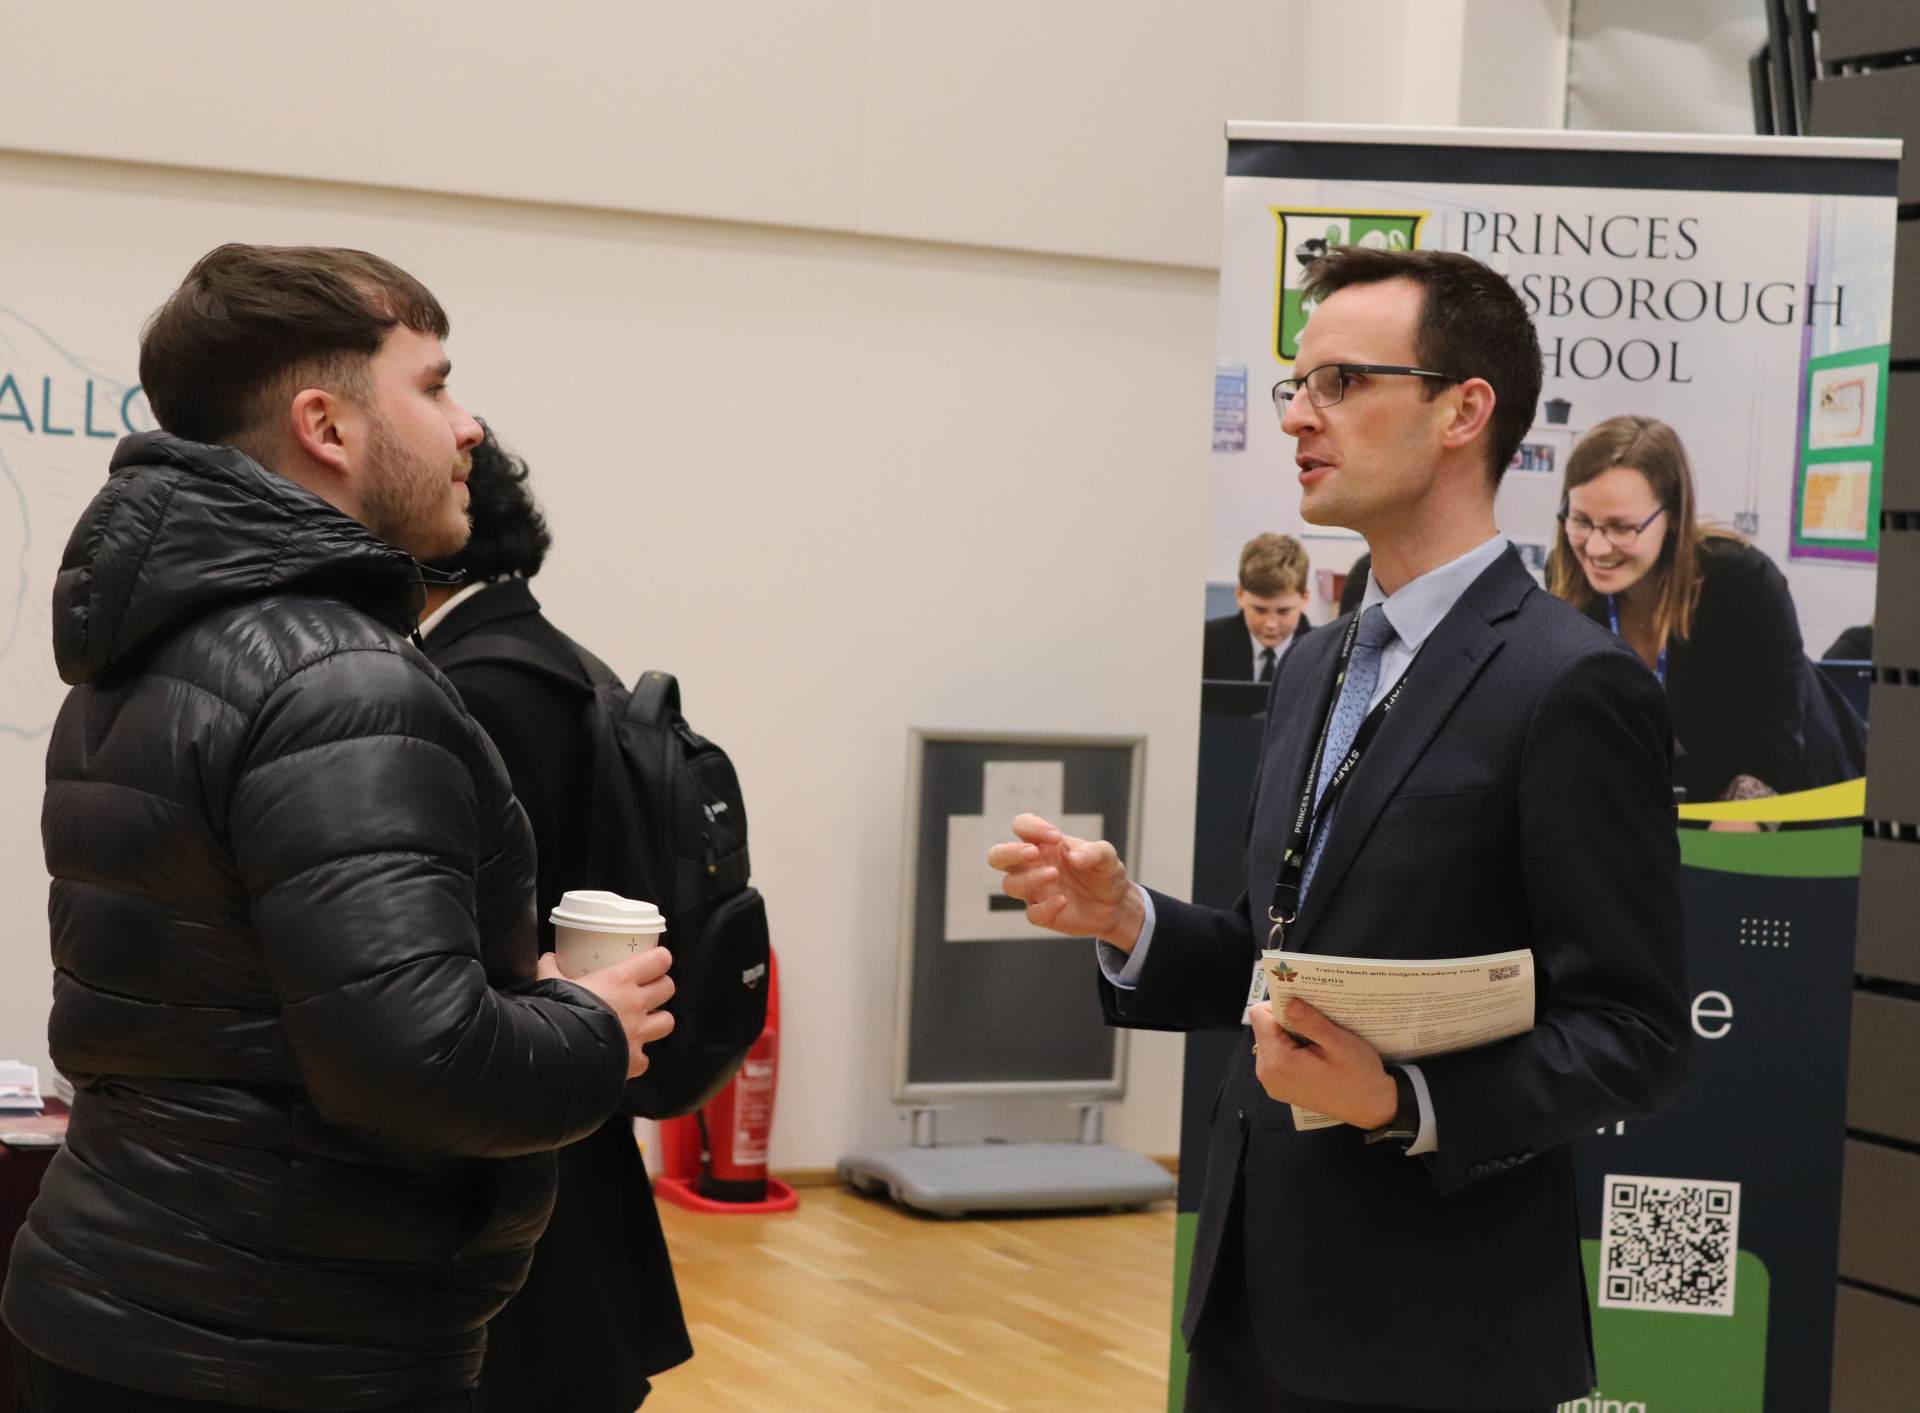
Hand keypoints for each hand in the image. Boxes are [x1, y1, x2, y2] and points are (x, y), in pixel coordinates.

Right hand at [539, 946, 675, 1078]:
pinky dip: (637, 1058)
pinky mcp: (633, 1060)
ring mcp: (638, 1033)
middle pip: (667, 988)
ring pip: (667, 1022)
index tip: (653, 962)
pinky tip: (624, 1055)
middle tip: (645, 991)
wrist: (555, 1052)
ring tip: (642, 1022)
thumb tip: (547, 958)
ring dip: (657, 1022)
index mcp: (620, 980)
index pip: (659, 960)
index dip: (658, 960)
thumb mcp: (550, 982)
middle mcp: (635, 1004)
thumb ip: (551, 968)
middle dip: (660, 988)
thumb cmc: (556, 1012)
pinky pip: (645, 1059)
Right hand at [985, 813, 1144, 949]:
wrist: (1116, 905)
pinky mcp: (1043, 914)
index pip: (1021, 826)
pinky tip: (1063, 901)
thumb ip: (1094, 852)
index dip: (1031, 828)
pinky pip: (1032, 913)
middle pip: (997, 856)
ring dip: (1029, 878)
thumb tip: (1074, 858)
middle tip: (1033, 853)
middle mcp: (1033, 865)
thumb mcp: (1107, 856)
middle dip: (1009, 852)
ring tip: (1054, 874)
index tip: (1056, 837)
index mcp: (1044, 844)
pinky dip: (1044, 907)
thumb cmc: (1104, 873)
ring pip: (1009, 884)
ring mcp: (1035, 890)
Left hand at [1248, 997, 1397, 1129]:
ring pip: (1270, 1041)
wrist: (1370, 1108)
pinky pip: (1277, 1056)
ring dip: (1291, 1035)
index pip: (1260, 1016)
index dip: (1280, 1005)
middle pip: (1264, 1028)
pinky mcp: (1280, 1086)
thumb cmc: (1359, 1076)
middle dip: (1287, 1020)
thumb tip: (1288, 1003)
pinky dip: (1293, 1049)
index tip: (1304, 1006)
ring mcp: (1272, 1082)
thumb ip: (1311, 1023)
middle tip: (1316, 1023)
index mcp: (1278, 1062)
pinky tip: (1316, 1053)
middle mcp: (1267, 1074)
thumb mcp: (1340, 1044)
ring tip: (1319, 1040)